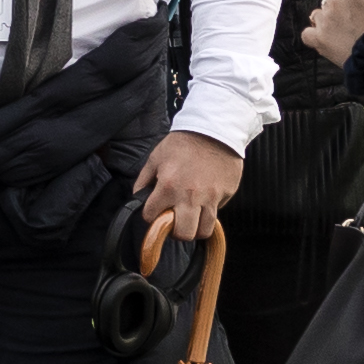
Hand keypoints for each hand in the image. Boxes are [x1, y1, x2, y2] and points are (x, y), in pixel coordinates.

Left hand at [134, 130, 245, 244]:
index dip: (151, 216)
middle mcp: (190, 196)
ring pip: (204, 230)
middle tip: (176, 222)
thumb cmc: (184, 143)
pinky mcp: (226, 194)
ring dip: (196, 227)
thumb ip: (144, 180)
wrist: (214, 129)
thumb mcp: (156, 157)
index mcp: (168, 186)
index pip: (152, 218)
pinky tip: (205, 200)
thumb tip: (138, 197)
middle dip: (176, 232)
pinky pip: (217, 213)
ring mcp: (210, 197)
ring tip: (192, 217)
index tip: (155, 212)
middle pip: (183, 234)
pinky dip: (210, 212)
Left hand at [301, 0, 363, 67]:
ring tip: (344, 34)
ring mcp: (323, 21)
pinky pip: (308, 34)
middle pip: (327, 3)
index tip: (352, 5)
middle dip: (337, 12)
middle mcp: (332, 2)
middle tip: (353, 23)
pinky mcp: (317, 38)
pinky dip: (315, 38)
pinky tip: (329, 42)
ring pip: (317, 17)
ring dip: (326, 25)